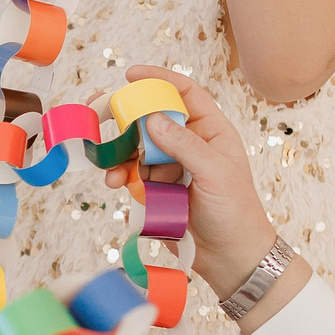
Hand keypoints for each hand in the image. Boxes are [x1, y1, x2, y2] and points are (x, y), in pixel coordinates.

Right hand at [104, 66, 285, 306]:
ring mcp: (170, 166)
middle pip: (152, 118)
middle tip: (99, 114)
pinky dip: (119, 175)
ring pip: (136, 148)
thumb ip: (184, 145)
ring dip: (119, 153)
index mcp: (211, 131)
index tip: (131, 76)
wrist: (231, 258)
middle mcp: (189, 144)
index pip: (184, 94)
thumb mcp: (215, 173)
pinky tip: (114, 183)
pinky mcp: (156, 189)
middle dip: (126, 117)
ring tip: (110, 167)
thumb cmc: (236, 211)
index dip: (159, 80)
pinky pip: (131, 174)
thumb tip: (153, 118)